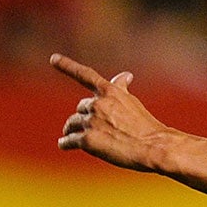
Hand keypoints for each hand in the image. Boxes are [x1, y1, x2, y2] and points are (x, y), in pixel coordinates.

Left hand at [52, 54, 167, 170]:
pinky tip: (64, 145)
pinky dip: (66, 143)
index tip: (53, 58)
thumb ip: (121, 89)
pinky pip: (69, 141)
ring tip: (71, 135)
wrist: (153, 147)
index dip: (67, 66)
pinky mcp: (87, 140)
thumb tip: (125, 75)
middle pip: (80, 108)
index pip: (85, 75)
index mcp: (109, 92)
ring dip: (72, 129)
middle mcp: (97, 103)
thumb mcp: (133, 102)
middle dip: (83, 116)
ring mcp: (91, 121)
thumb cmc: (146, 126)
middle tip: (91, 126)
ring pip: (72, 124)